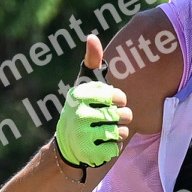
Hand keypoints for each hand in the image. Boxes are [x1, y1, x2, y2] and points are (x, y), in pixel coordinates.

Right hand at [54, 35, 130, 166]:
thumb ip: (92, 61)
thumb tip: (92, 37)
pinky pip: (116, 150)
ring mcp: (82, 136)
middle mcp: (79, 114)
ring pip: (121, 133)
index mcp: (81, 95)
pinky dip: (115, 148)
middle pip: (122, 115)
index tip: (114, 101)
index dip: (120, 100)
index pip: (118, 96)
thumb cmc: (83, 107)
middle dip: (123, 118)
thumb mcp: (85, 84)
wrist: (69, 144)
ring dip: (120, 133)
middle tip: (113, 118)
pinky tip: (103, 144)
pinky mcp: (88, 154)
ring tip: (110, 130)